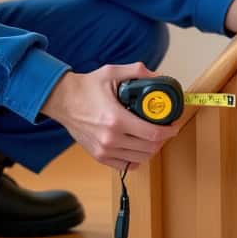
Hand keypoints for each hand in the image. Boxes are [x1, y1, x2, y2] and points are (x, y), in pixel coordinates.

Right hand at [40, 62, 178, 169]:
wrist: (62, 101)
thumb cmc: (85, 87)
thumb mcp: (112, 72)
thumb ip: (137, 71)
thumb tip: (158, 76)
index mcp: (116, 120)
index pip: (153, 134)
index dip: (169, 131)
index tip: (174, 125)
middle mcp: (111, 139)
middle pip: (150, 148)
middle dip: (162, 139)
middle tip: (164, 129)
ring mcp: (104, 150)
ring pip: (140, 158)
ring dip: (151, 149)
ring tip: (152, 136)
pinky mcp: (99, 156)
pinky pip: (126, 165)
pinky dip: (136, 158)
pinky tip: (138, 147)